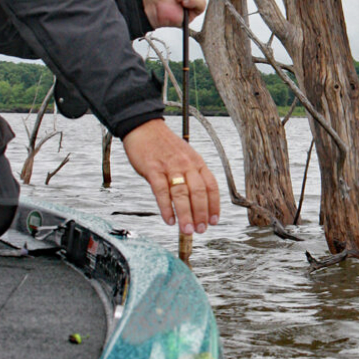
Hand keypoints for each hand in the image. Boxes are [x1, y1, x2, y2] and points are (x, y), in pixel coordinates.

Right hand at [122, 118, 219, 233]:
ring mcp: (170, 167)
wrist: (144, 127)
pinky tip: (169, 220)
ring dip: (186, 215)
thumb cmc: (164, 145)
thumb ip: (191, 176)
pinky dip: (166, 208)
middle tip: (201, 230)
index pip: (211, 186)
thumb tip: (196, 201)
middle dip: (201, 214)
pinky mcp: (153, 170)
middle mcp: (186, 165)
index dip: (214, 205)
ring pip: (182, 194)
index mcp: (197, 162)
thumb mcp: (185, 157)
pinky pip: (162, 192)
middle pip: (198, 193)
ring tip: (188, 230)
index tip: (214, 221)